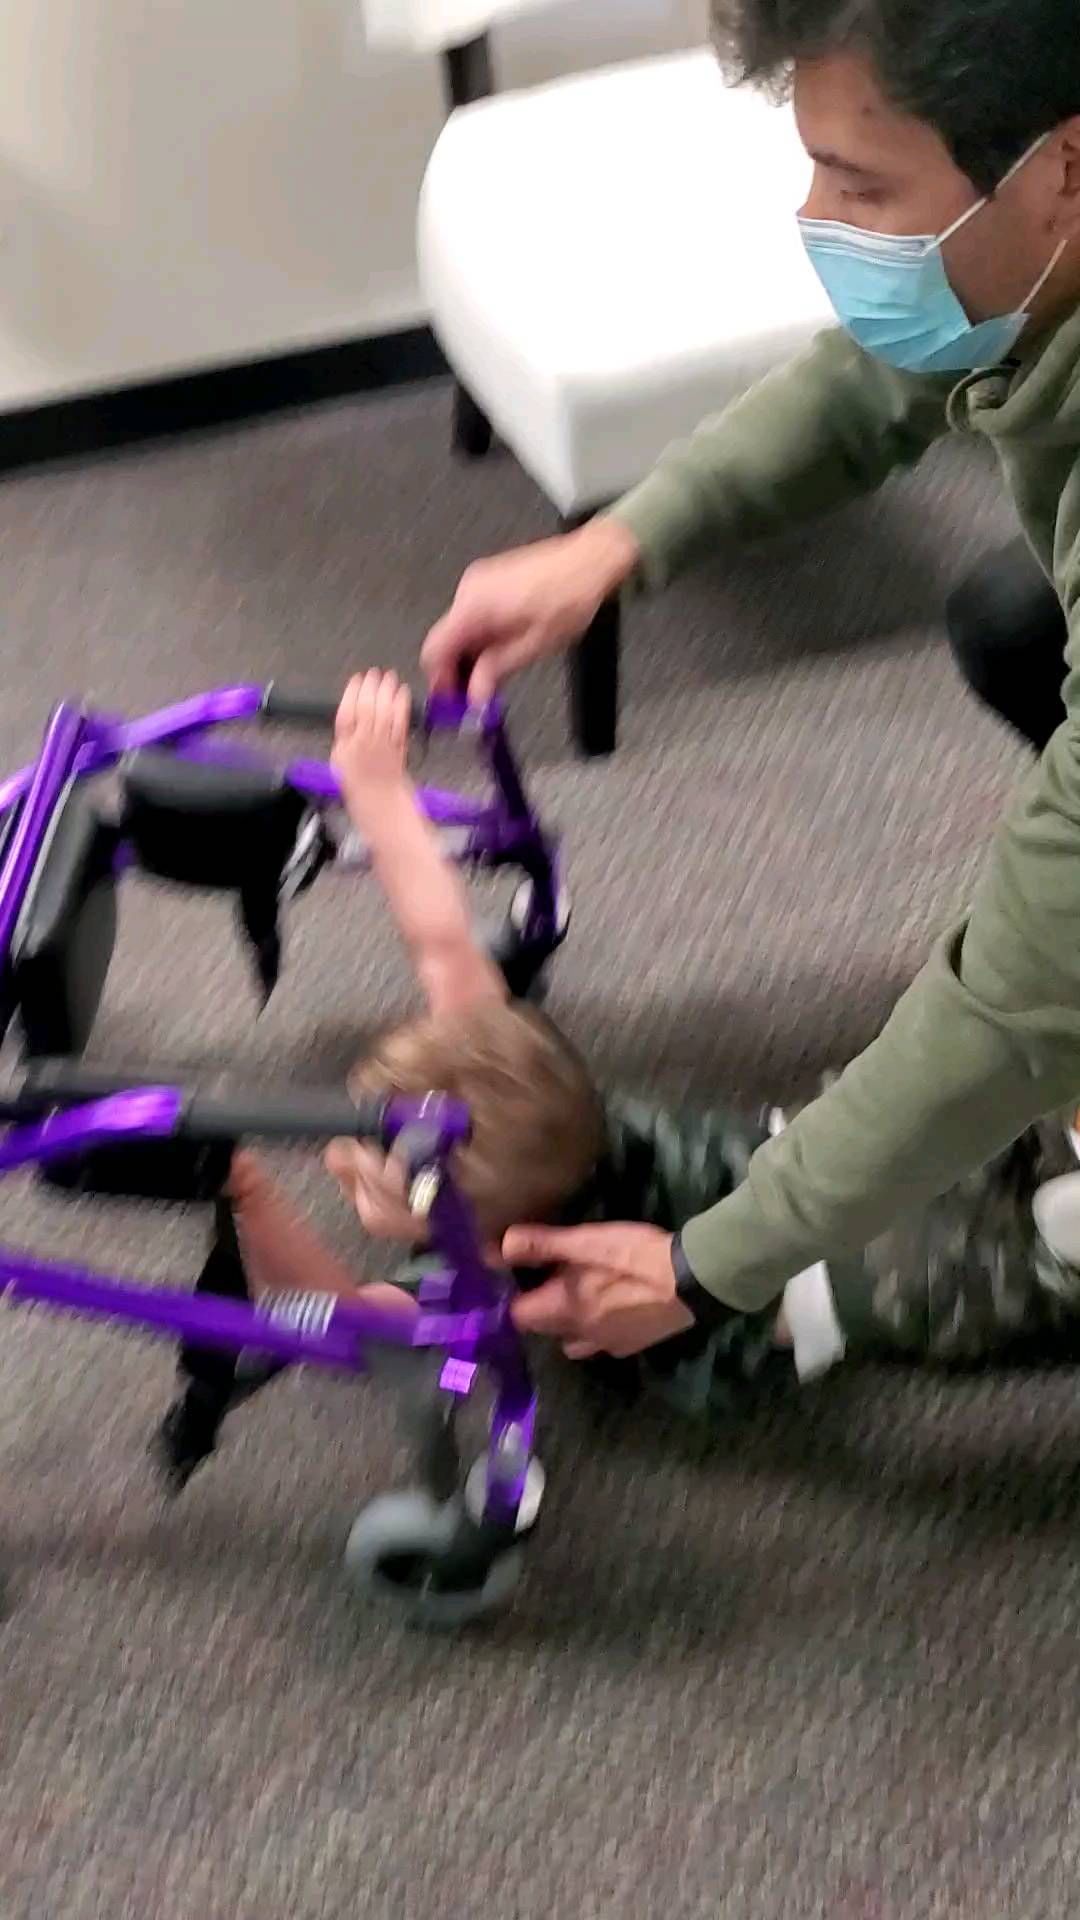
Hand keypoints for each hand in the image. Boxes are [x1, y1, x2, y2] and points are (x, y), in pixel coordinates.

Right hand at [332, 670, 410, 812]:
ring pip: (384, 712)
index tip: (356, 679)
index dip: (351, 693)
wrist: (378, 799)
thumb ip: (345, 735)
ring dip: (387, 691)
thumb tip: (350, 713)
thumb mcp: (339, 758)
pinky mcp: (398, 745)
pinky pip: (400, 721)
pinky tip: (402, 692)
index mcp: (345, 745)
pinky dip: (401, 705)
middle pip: (367, 708)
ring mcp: (383, 743)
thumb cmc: (358, 781)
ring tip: (389, 676)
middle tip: (374, 673)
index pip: (346, 713)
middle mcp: (363, 742)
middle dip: (371, 687)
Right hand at [421, 519, 640, 700]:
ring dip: (471, 656)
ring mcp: (478, 582)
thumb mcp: (534, 645)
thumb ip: (497, 669)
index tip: (451, 701)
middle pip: (445, 640)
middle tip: (475, 696)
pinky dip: (480, 638)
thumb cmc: (570, 596)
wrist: (589, 560)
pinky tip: (501, 652)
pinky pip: (473, 616)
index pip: (434, 649)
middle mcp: (469, 590)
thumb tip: (475, 694)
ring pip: (459, 630)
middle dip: (457, 671)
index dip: (439, 680)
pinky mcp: (490, 581)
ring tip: (494, 678)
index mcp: (474, 606)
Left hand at [503, 1221, 693, 1358]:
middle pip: (545, 1330)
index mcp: (563, 1310)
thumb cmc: (633, 1258)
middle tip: (551, 1278)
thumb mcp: (585, 1242)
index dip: (516, 1297)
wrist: (692, 1280)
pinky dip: (600, 1329)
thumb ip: (540, 1244)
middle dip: (542, 1308)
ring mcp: (608, 1346)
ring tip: (581, 1296)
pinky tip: (613, 1308)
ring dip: (570, 1323)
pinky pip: (603, 1343)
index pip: (520, 1317)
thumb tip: (495, 1248)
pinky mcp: (633, 1346)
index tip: (521, 1276)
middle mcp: (580, 1335)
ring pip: (574, 1342)